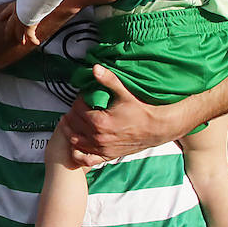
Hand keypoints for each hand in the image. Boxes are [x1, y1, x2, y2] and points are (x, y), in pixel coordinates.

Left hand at [0, 3, 38, 45]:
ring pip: (19, 34)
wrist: (31, 3)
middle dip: (8, 32)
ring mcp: (21, 24)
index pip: (6, 12)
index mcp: (14, 7)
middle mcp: (15, 17)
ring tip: (21, 41)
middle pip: (9, 27)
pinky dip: (34, 39)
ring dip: (20, 38)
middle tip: (6, 36)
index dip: (3, 15)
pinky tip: (37, 42)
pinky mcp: (28, 29)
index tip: (0, 18)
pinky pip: (31, 36)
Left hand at [62, 65, 191, 164]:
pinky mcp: (106, 156)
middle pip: (74, 124)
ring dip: (70, 130)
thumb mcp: (124, 93)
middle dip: (73, 113)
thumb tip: (95, 68)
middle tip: (77, 106)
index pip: (77, 109)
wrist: (157, 128)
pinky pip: (85, 158)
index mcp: (100, 121)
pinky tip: (78, 143)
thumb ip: (109, 80)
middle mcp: (98, 137)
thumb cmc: (141, 110)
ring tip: (72, 121)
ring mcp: (101, 148)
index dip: (77, 100)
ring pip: (75, 141)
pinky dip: (77, 152)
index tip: (82, 96)